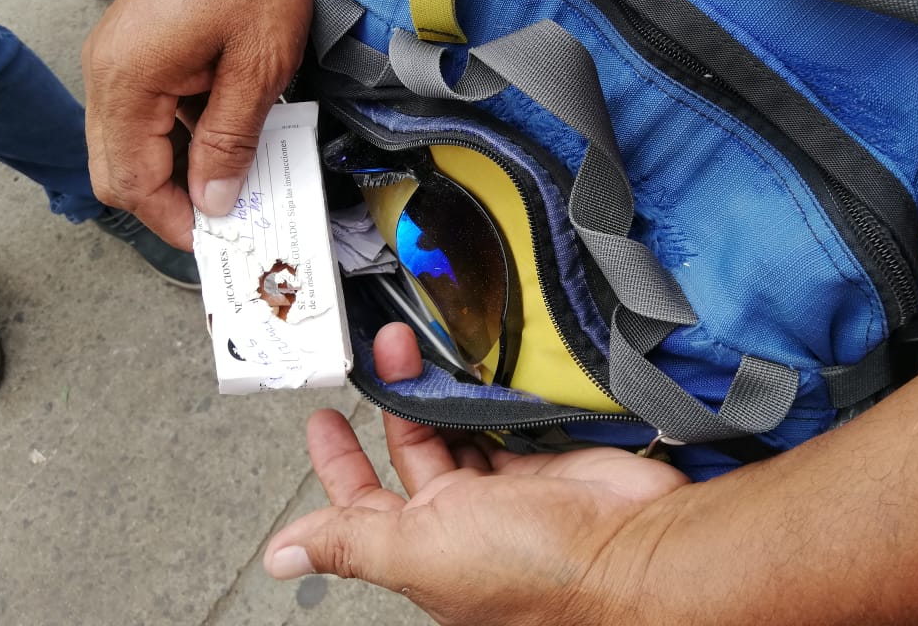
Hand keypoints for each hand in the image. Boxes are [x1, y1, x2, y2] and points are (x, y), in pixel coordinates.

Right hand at [82, 0, 314, 247]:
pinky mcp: (143, 48)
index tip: (221, 240)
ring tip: (241, 183)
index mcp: (126, 82)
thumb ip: (229, 141)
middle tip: (230, 219)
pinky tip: (233, 138)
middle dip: (172, 202)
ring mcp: (122, 59)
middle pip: (121, 169)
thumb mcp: (257, 66)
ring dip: (183, 169)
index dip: (174, 221)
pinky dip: (187, 135)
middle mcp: (109, 74)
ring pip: (136, 143)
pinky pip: (152, 112)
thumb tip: (212, 202)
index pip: (129, 183)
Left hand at [263, 323, 692, 625]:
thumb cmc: (535, 570)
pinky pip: (502, 423)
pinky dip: (483, 398)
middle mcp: (462, 524)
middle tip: (381, 353)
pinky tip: (469, 370)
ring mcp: (506, 492)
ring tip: (415, 347)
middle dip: (390, 403)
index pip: (361, 507)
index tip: (322, 418)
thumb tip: (281, 556)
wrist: (636, 551)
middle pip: (411, 455)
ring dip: (433, 393)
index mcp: (423, 551)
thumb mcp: (422, 551)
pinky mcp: (545, 462)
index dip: (337, 464)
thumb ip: (352, 543)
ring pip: (455, 432)